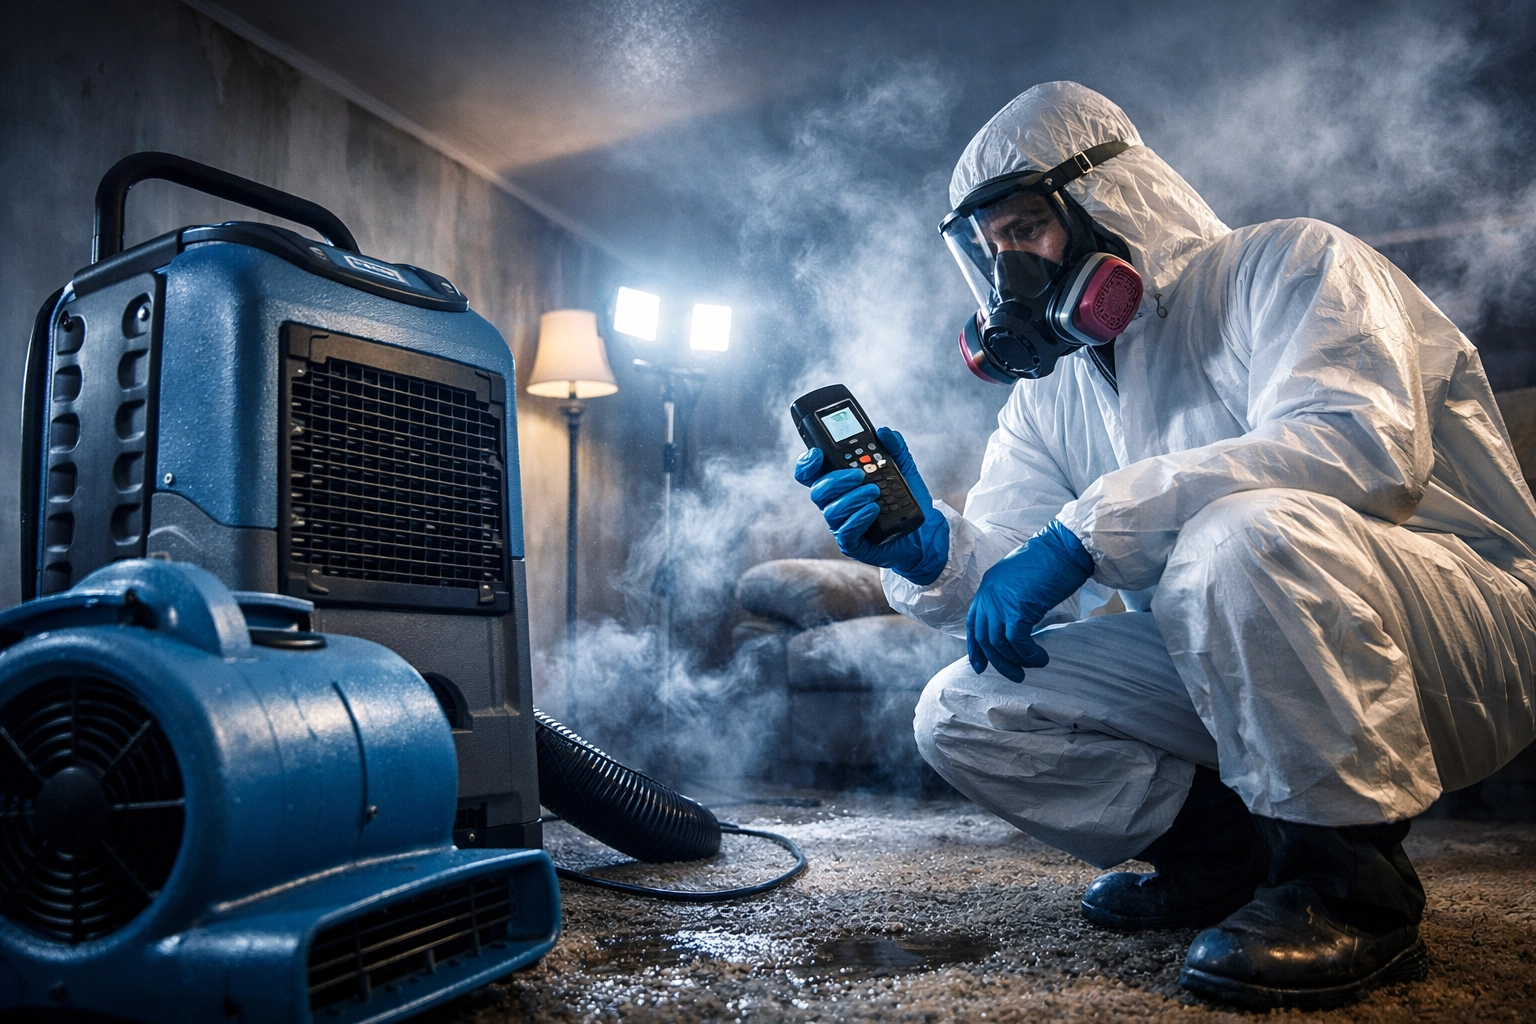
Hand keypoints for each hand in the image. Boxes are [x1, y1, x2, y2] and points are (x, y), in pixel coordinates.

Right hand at [794, 427, 948, 584]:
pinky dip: (858, 518)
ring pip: (831, 510)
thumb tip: (885, 432)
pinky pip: (845, 531)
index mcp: (840, 483)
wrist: (924, 531)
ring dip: (852, 498)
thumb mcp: (904, 468)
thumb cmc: (906, 500)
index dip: (807, 463)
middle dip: (836, 480)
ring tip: (875, 492)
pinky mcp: (852, 543)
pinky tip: (873, 510)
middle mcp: (836, 503)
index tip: (817, 454)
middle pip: (817, 490)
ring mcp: (842, 524)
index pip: (812, 473)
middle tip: (859, 475)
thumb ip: (895, 447)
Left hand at [966, 519, 1093, 681]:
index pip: (973, 623)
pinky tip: (1041, 658)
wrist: (1065, 548)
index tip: (980, 666)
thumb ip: (1011, 600)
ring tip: (1033, 665)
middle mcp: (989, 594)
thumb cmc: (1051, 562)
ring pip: (999, 643)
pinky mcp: (1017, 608)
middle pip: (985, 638)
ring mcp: (1000, 601)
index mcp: (988, 586)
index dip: (976, 647)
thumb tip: (1015, 626)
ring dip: (1016, 661)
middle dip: (998, 661)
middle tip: (1015, 675)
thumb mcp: (1021, 582)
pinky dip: (1029, 655)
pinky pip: (1017, 642)